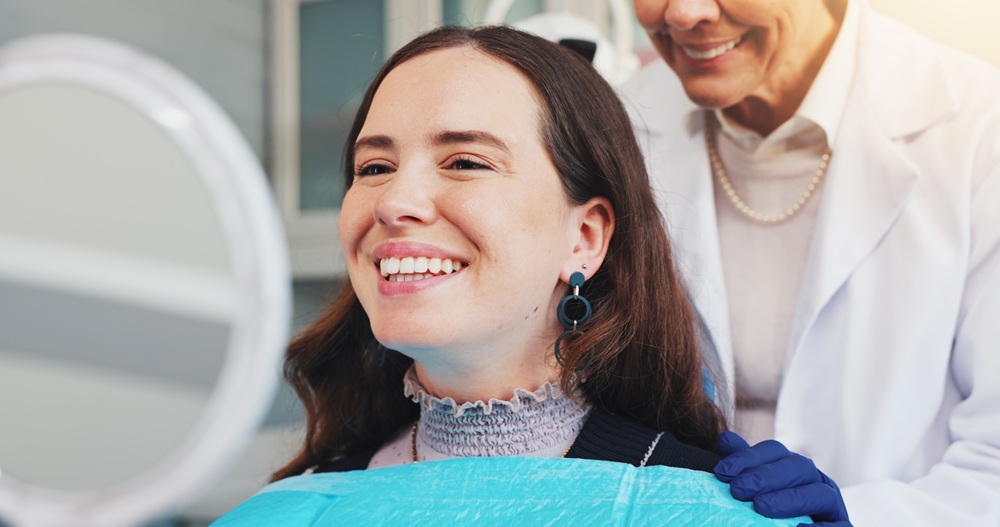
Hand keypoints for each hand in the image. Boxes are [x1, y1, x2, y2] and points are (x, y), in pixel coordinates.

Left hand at [714, 431, 851, 526]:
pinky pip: (840, 526)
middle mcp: (817, 481)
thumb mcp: (754, 489)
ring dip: (790, 499)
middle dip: (765, 476)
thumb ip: (743, 466)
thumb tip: (725, 439)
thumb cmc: (768, 514)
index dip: (748, 457)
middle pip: (798, 467)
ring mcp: (834, 506)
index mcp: (794, 467)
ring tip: (760, 507)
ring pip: (821, 494)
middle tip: (737, 489)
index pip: (775, 451)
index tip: (721, 471)